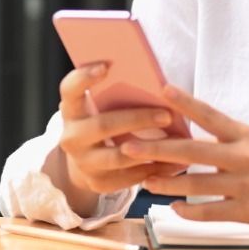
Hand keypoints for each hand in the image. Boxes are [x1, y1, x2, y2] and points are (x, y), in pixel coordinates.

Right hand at [55, 64, 184, 198]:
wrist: (86, 160)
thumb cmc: (103, 120)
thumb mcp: (101, 105)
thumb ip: (117, 92)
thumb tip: (154, 83)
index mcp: (71, 109)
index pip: (70, 88)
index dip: (84, 77)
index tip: (107, 66)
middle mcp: (71, 137)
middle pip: (102, 126)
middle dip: (137, 120)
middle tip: (167, 115)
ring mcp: (82, 162)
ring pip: (118, 157)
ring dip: (150, 149)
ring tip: (178, 141)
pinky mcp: (96, 183)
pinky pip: (128, 179)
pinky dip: (153, 170)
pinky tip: (174, 163)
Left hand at [120, 86, 248, 231]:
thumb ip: (221, 138)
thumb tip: (180, 131)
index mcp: (244, 135)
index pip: (210, 115)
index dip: (186, 102)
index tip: (162, 89)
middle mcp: (244, 157)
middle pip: (195, 150)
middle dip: (159, 148)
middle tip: (129, 146)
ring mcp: (246, 185)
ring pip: (197, 184)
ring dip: (167, 182)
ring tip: (145, 180)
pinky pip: (211, 211)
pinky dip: (189, 209)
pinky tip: (174, 206)